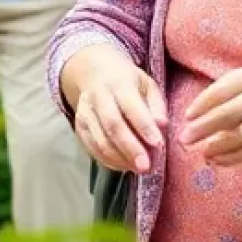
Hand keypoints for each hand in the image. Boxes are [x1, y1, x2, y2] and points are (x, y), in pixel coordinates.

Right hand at [67, 47, 167, 174]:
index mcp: (118, 82)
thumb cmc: (127, 81)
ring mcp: (85, 112)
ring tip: (138, 169)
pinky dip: (108, 161)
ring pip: (100, 140)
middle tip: (146, 167)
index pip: (131, 107)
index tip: (158, 144)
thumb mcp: (147, 84)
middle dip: (130, 148)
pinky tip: (124, 166)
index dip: (144, 126)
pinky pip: (91, 148)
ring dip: (120, 158)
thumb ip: (157, 105)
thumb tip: (162, 125)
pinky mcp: (79, 126)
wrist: (94, 72)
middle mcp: (98, 96)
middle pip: (112, 126)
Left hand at [179, 55, 241, 165]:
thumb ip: (239, 83)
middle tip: (185, 139)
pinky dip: (240, 157)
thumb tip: (206, 103)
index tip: (187, 116)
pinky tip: (225, 160)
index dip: (202, 104)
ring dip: (220, 148)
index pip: (223, 89)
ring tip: (204, 154)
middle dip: (203, 128)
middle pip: (228, 114)